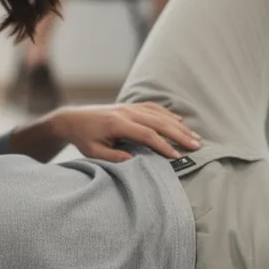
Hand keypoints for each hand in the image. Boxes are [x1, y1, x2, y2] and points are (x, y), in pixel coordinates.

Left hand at [45, 102, 199, 160]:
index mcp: (117, 124)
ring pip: (159, 115)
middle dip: (179, 135)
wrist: (72, 119)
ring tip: (194, 136)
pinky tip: (179, 121)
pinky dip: (167, 114)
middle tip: (196, 146)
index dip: (163, 145)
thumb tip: (135, 163)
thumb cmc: (83, 138)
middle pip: (159, 123)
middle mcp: (126, 112)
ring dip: (178, 126)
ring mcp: (129, 107)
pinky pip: (153, 108)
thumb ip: (113, 157)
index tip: (177, 157)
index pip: (147, 135)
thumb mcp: (94, 152)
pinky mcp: (130, 105)